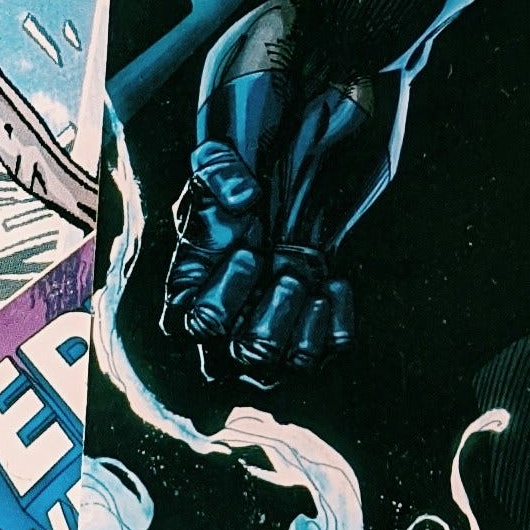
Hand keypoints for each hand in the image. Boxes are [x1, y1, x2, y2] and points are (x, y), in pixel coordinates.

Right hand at [168, 144, 350, 377]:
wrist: (270, 203)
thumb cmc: (231, 195)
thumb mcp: (215, 166)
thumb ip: (219, 173)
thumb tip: (242, 198)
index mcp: (190, 303)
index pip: (202, 323)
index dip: (227, 292)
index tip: (248, 251)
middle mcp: (227, 337)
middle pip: (251, 354)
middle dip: (274, 313)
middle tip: (286, 272)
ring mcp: (273, 343)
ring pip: (294, 363)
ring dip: (305, 321)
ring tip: (306, 276)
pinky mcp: (313, 339)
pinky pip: (333, 349)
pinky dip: (339, 318)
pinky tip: (333, 282)